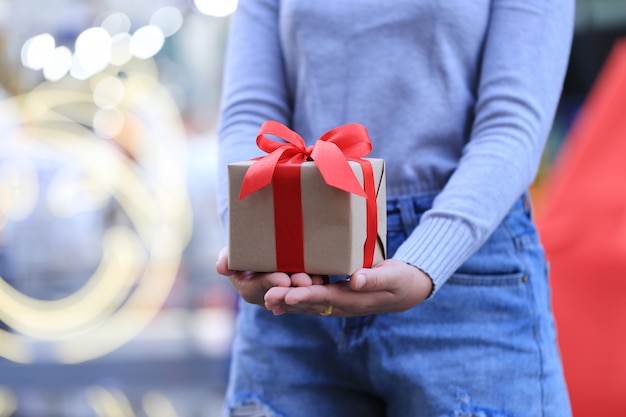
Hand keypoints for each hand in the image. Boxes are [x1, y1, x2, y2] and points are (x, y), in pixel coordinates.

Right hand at [215, 247, 324, 307]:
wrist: (255, 253)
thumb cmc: (240, 252)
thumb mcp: (230, 254)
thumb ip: (227, 259)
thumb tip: (221, 266)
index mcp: (250, 289)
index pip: (261, 287)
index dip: (271, 283)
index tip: (283, 279)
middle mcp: (268, 296)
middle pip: (282, 293)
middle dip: (294, 288)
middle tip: (305, 281)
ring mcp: (284, 294)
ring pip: (297, 292)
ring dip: (309, 287)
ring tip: (319, 279)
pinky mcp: (298, 288)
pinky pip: (308, 288)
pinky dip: (317, 282)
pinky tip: (326, 276)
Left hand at [264, 259, 433, 316]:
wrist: (404, 292)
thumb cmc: (400, 280)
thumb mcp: (393, 276)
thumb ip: (375, 279)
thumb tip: (356, 281)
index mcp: (355, 299)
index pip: (327, 298)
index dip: (308, 296)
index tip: (290, 295)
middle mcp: (343, 305)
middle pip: (312, 304)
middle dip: (289, 301)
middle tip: (267, 297)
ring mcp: (338, 305)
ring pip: (309, 305)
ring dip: (287, 303)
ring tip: (266, 299)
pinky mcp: (335, 300)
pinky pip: (312, 302)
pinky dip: (294, 302)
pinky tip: (278, 301)